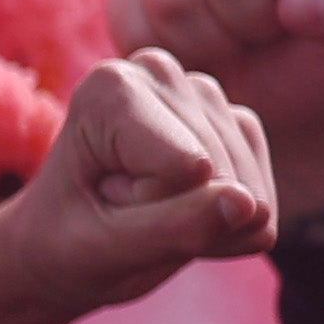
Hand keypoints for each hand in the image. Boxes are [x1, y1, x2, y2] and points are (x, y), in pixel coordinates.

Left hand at [0, 50, 276, 323]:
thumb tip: (252, 205)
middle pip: (216, 176)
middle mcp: (162, 74)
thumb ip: (176, 227)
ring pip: (246, 190)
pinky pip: (259, 201)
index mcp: (114, 86)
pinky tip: (183, 220)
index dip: (143, 206)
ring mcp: (205, 97)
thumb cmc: (66, 242)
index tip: (100, 199)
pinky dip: (226, 229)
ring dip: (202, 226)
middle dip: (175, 215)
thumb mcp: (104, 248)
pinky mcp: (238, 129)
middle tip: (122, 212)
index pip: (182, 168)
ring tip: (147, 214)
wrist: (64, 245)